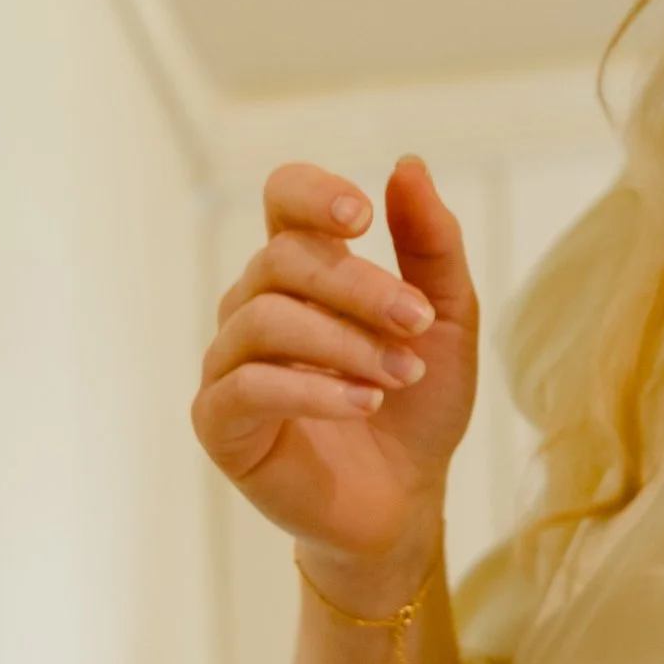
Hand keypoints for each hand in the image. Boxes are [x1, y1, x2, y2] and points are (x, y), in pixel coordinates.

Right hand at [193, 157, 477, 578]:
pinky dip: (312, 390)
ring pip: (264, 319)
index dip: (312, 194)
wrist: (405, 500)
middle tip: (416, 322)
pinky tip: (364, 404)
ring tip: (399, 375)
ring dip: (343, 343)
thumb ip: (431, 245)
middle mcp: (254, 305)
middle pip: (282, 260)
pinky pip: (248, 385)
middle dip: (358, 287)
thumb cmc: (419, 405)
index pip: (283, 199)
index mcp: (304, 271)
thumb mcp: (444, 320)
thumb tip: (408, 164)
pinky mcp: (218, 422)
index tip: (362, 215)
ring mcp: (229, 363)